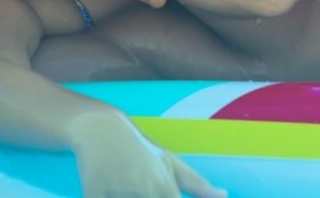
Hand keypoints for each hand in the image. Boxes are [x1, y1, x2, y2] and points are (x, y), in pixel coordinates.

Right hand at [73, 111, 226, 197]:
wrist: (101, 128)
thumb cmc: (139, 148)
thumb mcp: (168, 161)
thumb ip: (196, 183)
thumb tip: (225, 196)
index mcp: (165, 188)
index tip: (153, 191)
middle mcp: (145, 190)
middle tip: (135, 182)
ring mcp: (119, 191)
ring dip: (123, 196)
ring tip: (122, 182)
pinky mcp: (94, 191)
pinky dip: (103, 195)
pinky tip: (105, 188)